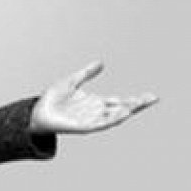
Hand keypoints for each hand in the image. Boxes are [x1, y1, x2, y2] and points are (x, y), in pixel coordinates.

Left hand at [30, 61, 157, 134]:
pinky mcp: (83, 127)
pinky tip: (120, 114)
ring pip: (113, 117)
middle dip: (137, 105)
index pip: (121, 100)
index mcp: (96, 102)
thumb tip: (101, 63)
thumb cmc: (53, 99)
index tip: (152, 96)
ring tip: (137, 106)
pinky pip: (100, 124)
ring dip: (125, 112)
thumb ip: (86, 73)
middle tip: (153, 98)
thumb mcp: (72, 81)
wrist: (37, 112)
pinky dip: (111, 119)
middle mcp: (97, 112)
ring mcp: (91, 120)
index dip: (136, 99)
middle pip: (121, 108)